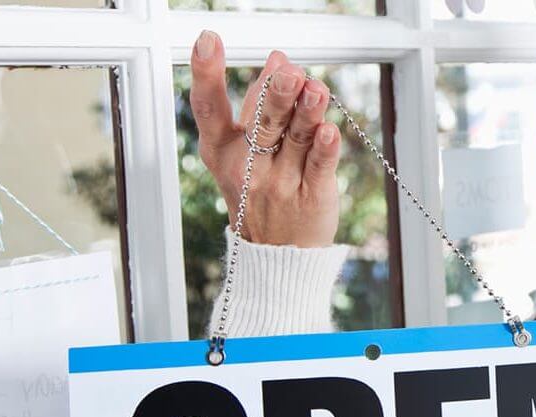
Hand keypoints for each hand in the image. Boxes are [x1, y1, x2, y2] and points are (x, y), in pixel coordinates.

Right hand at [189, 30, 340, 247]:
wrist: (277, 255)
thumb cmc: (260, 192)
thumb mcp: (244, 152)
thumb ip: (259, 105)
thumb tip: (278, 59)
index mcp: (222, 151)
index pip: (209, 108)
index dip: (206, 74)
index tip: (207, 41)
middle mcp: (248, 167)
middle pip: (261, 124)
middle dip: (274, 95)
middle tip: (288, 71)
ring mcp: (280, 183)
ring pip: (294, 140)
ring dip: (307, 113)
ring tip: (316, 89)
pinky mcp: (311, 196)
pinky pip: (318, 167)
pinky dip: (324, 149)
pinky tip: (329, 130)